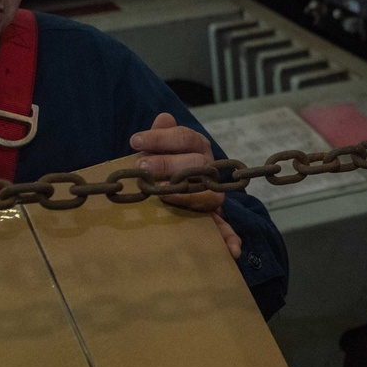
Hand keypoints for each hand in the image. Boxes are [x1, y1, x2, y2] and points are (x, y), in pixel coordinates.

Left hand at [130, 113, 241, 258]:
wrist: (179, 185)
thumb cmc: (164, 163)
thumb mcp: (160, 147)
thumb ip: (160, 136)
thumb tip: (163, 118)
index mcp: (197, 147)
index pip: (184, 137)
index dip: (159, 138)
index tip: (134, 140)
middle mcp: (209, 168)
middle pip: (196, 164)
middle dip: (167, 165)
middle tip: (141, 167)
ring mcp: (214, 193)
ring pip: (208, 195)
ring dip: (187, 197)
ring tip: (163, 197)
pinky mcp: (213, 216)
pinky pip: (224, 227)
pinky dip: (229, 237)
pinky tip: (232, 249)